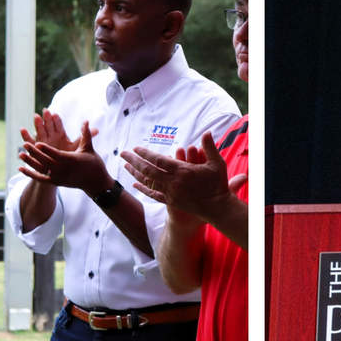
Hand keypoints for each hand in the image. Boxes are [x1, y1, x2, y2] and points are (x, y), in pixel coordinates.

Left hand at [19, 121, 110, 195]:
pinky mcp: (56, 182)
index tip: (37, 142)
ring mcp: (59, 177)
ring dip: (30, 162)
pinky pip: (40, 178)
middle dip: (35, 153)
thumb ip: (85, 134)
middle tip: (25, 144)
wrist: (95, 182)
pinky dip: (30, 174)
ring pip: (41, 170)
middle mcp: (64, 170)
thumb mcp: (89, 148)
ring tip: (20, 154)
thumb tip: (86, 121)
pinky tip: (21, 168)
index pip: (56, 155)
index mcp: (72, 161)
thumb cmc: (93, 163)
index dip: (46, 149)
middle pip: (46, 161)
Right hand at [20, 108, 97, 153]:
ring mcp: (44, 141)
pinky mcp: (37, 147)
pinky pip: (31, 141)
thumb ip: (84, 138)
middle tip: (45, 111)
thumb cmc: (69, 158)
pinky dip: (26, 135)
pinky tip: (23, 129)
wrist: (60, 169)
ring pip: (40, 131)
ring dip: (37, 124)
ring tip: (35, 116)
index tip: (55, 113)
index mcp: (61, 134)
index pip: (59, 125)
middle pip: (49, 125)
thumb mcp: (78, 147)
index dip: (57, 120)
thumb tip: (97, 129)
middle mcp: (51, 136)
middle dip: (47, 118)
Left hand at [120, 132, 242, 226]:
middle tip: (123, 154)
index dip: (146, 154)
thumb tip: (207, 132)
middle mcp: (173, 182)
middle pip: (149, 170)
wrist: (217, 208)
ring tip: (125, 166)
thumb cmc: (218, 185)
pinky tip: (135, 185)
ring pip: (149, 182)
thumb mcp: (217, 163)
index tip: (136, 148)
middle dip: (134, 161)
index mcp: (183, 171)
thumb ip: (210, 147)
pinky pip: (153, 194)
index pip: (159, 160)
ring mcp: (170, 193)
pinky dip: (143, 189)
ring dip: (135, 173)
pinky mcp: (171, 202)